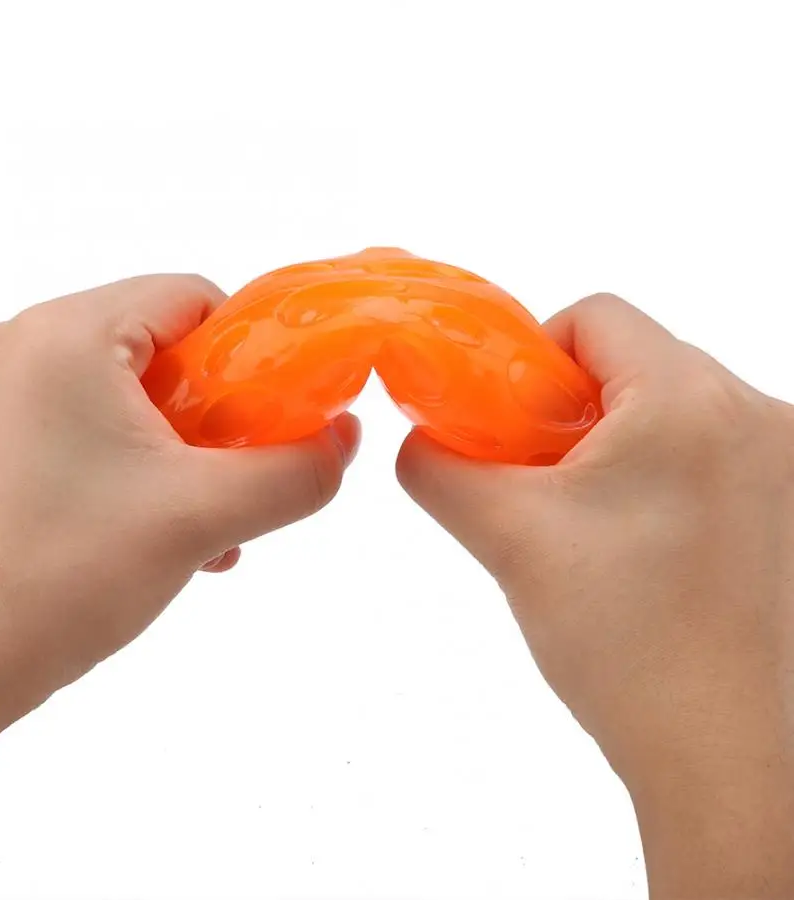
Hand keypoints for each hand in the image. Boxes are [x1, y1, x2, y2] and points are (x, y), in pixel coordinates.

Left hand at [0, 275, 358, 874]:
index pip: (188, 298)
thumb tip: (345, 437)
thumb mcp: (206, 518)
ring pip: (110, 387)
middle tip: (231, 479)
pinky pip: (66, 418)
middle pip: (150, 345)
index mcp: (61, 336)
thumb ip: (296, 470)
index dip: (247, 351)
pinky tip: (141, 523)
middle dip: (207, 413)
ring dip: (167, 444)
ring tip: (194, 521)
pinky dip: (115, 455)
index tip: (270, 415)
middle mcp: (8, 343)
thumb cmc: (66, 580)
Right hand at [397, 294, 793, 898]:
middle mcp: (758, 415)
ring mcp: (788, 464)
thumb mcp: (508, 536)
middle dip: (572, 412)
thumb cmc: (624, 642)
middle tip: (538, 480)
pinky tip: (638, 545)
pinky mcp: (793, 508)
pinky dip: (662, 477)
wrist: (724, 756)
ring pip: (673, 411)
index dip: (533, 358)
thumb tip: (417, 438)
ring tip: (589, 523)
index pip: (595, 317)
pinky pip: (711, 454)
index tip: (508, 423)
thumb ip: (438, 466)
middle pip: (636, 364)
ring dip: (618, 447)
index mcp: (688, 400)